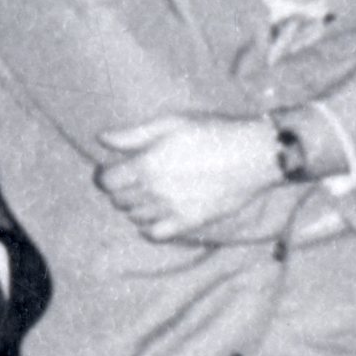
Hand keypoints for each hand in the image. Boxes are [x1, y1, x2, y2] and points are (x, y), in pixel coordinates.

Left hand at [94, 112, 287, 238]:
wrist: (254, 154)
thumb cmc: (214, 132)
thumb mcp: (173, 123)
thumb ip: (134, 134)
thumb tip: (102, 139)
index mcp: (147, 164)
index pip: (107, 181)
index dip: (106, 175)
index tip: (116, 168)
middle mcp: (154, 190)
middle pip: (119, 200)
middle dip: (123, 189)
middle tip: (138, 177)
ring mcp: (171, 209)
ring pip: (135, 216)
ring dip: (137, 205)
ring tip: (152, 192)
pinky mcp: (188, 222)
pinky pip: (154, 233)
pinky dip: (150, 225)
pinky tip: (160, 212)